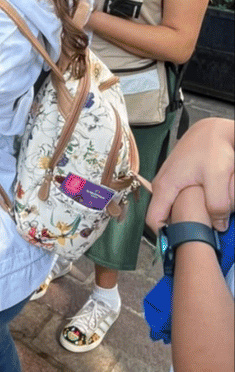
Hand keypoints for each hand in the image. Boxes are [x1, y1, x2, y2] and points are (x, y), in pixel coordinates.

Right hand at [147, 118, 234, 233]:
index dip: (166, 235)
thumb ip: (217, 203)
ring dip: (189, 214)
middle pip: (165, 215)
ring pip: (174, 207)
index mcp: (165, 187)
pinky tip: (206, 201)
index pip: (154, 220)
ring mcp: (169, 181)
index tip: (183, 242)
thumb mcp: (218, 177)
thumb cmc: (212, 148)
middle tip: (202, 230)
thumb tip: (218, 225)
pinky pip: (180, 198)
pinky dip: (192, 204)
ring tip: (206, 215)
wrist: (214, 129)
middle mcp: (162, 185)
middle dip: (182, 225)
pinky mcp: (178, 179)